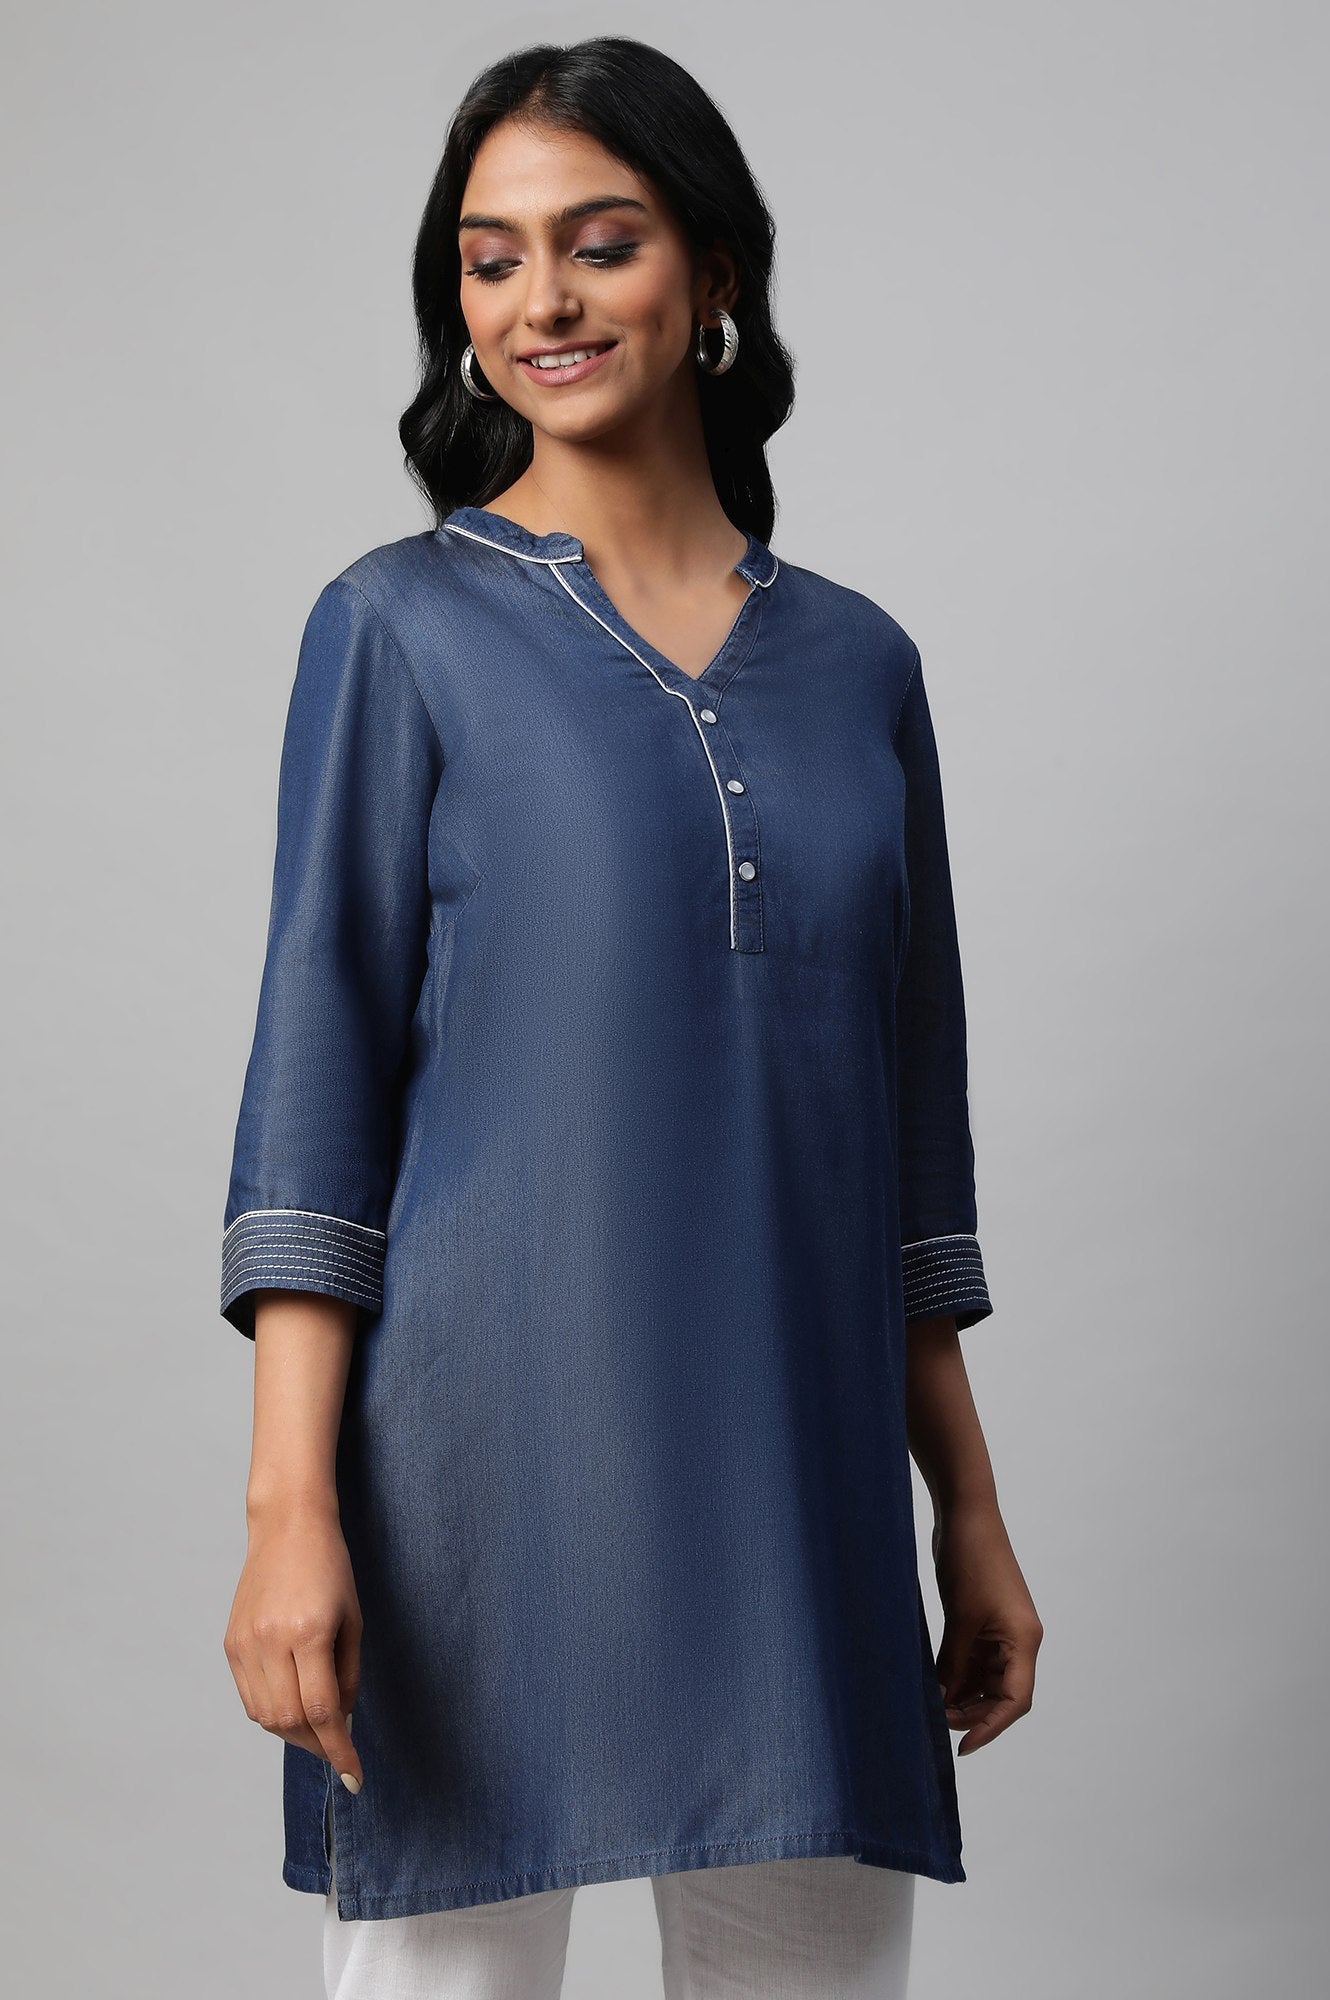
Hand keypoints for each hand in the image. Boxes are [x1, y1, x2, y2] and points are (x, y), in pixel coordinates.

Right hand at [223, 1498, 363, 1791]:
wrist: (287, 1527)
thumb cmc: (331, 1568)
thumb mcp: (353, 1620)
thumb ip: (347, 1676)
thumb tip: (342, 1725)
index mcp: (307, 1632)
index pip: (322, 1711)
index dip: (340, 1749)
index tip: (355, 1775)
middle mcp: (270, 1641)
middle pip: (290, 1721)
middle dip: (318, 1745)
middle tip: (339, 1747)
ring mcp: (244, 1644)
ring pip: (265, 1716)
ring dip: (294, 1733)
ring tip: (318, 1727)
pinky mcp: (231, 1644)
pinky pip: (250, 1698)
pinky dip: (272, 1713)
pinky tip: (293, 1705)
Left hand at [930, 1502, 1041, 1755]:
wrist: (965, 1515)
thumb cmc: (970, 1560)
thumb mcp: (959, 1619)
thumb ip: (953, 1664)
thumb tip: (942, 1702)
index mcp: (1023, 1640)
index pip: (1015, 1699)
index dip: (991, 1727)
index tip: (964, 1746)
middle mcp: (1018, 1640)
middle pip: (1002, 1694)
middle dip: (973, 1713)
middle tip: (938, 1724)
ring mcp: (1002, 1631)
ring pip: (986, 1679)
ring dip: (963, 1695)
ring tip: (932, 1708)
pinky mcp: (984, 1621)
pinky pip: (974, 1660)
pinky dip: (957, 1675)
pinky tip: (935, 1685)